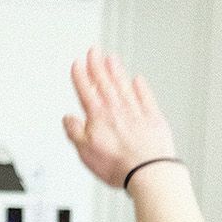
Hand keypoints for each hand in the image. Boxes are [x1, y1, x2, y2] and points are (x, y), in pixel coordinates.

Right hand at [63, 48, 177, 189]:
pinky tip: (138, 80)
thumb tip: (68, 118)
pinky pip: (146, 97)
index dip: (80, 76)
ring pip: (124, 85)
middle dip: (97, 65)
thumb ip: (75, 132)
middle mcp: (117, 110)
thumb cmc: (118, 165)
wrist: (148, 171)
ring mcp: (136, 112)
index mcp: (99, 117)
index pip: (86, 91)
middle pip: (104, 82)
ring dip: (116, 71)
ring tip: (111, 58)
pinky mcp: (153, 118)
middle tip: (93, 51)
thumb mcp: (85, 151)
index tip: (77, 64)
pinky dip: (141, 87)